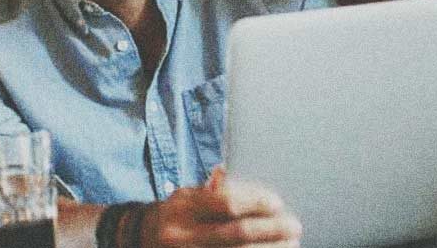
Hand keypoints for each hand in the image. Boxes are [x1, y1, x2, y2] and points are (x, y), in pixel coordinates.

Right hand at [139, 168, 300, 246]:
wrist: (141, 239)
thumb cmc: (177, 215)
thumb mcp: (189, 196)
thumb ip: (218, 193)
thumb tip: (261, 196)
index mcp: (183, 209)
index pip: (226, 204)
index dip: (256, 203)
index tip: (278, 203)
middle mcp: (182, 236)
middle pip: (236, 235)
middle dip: (270, 231)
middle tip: (295, 226)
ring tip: (290, 245)